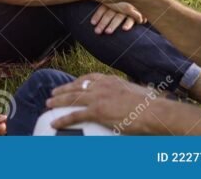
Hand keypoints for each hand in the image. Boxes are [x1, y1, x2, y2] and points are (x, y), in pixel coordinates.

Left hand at [45, 73, 162, 134]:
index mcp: (111, 80)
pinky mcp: (97, 111)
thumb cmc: (152, 104)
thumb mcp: (140, 92)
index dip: (78, 81)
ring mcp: (98, 98)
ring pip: (72, 98)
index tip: (72, 84)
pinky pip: (75, 115)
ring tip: (48, 104)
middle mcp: (101, 86)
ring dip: (58, 101)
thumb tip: (141, 95)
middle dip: (63, 89)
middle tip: (53, 93)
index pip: (90, 78)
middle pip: (76, 86)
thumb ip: (134, 92)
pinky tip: (55, 123)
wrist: (153, 110)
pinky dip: (63, 119)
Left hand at [90, 3, 142, 33]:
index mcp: (112, 1)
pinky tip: (124, 29)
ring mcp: (128, 8)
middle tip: (97, 32)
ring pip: (119, 16)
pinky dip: (128, 23)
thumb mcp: (114, 1)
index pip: (103, 8)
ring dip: (113, 24)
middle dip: (103, 23)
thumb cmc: (123, 2)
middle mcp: (119, 4)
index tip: (92, 23)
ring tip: (107, 32)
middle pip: (109, 14)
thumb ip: (104, 6)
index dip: (97, 15)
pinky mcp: (138, 13)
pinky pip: (133, 18)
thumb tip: (92, 19)